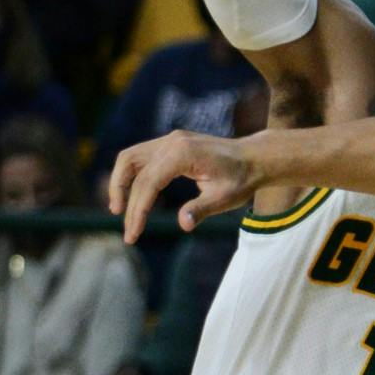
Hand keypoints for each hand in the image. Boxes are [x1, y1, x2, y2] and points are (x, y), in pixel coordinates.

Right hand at [110, 130, 254, 242]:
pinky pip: (142, 157)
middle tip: (127, 228)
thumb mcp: (225, 198)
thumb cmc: (242, 179)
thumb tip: (183, 225)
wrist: (256, 158)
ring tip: (119, 209)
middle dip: (124, 198)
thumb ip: (202, 210)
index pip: (148, 183)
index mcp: (182, 153)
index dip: (138, 210)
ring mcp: (170, 140)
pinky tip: (134, 196)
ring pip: (130, 157)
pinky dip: (133, 175)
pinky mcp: (172, 143)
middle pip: (131, 167)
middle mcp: (171, 141)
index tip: (134, 234)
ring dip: (120, 182)